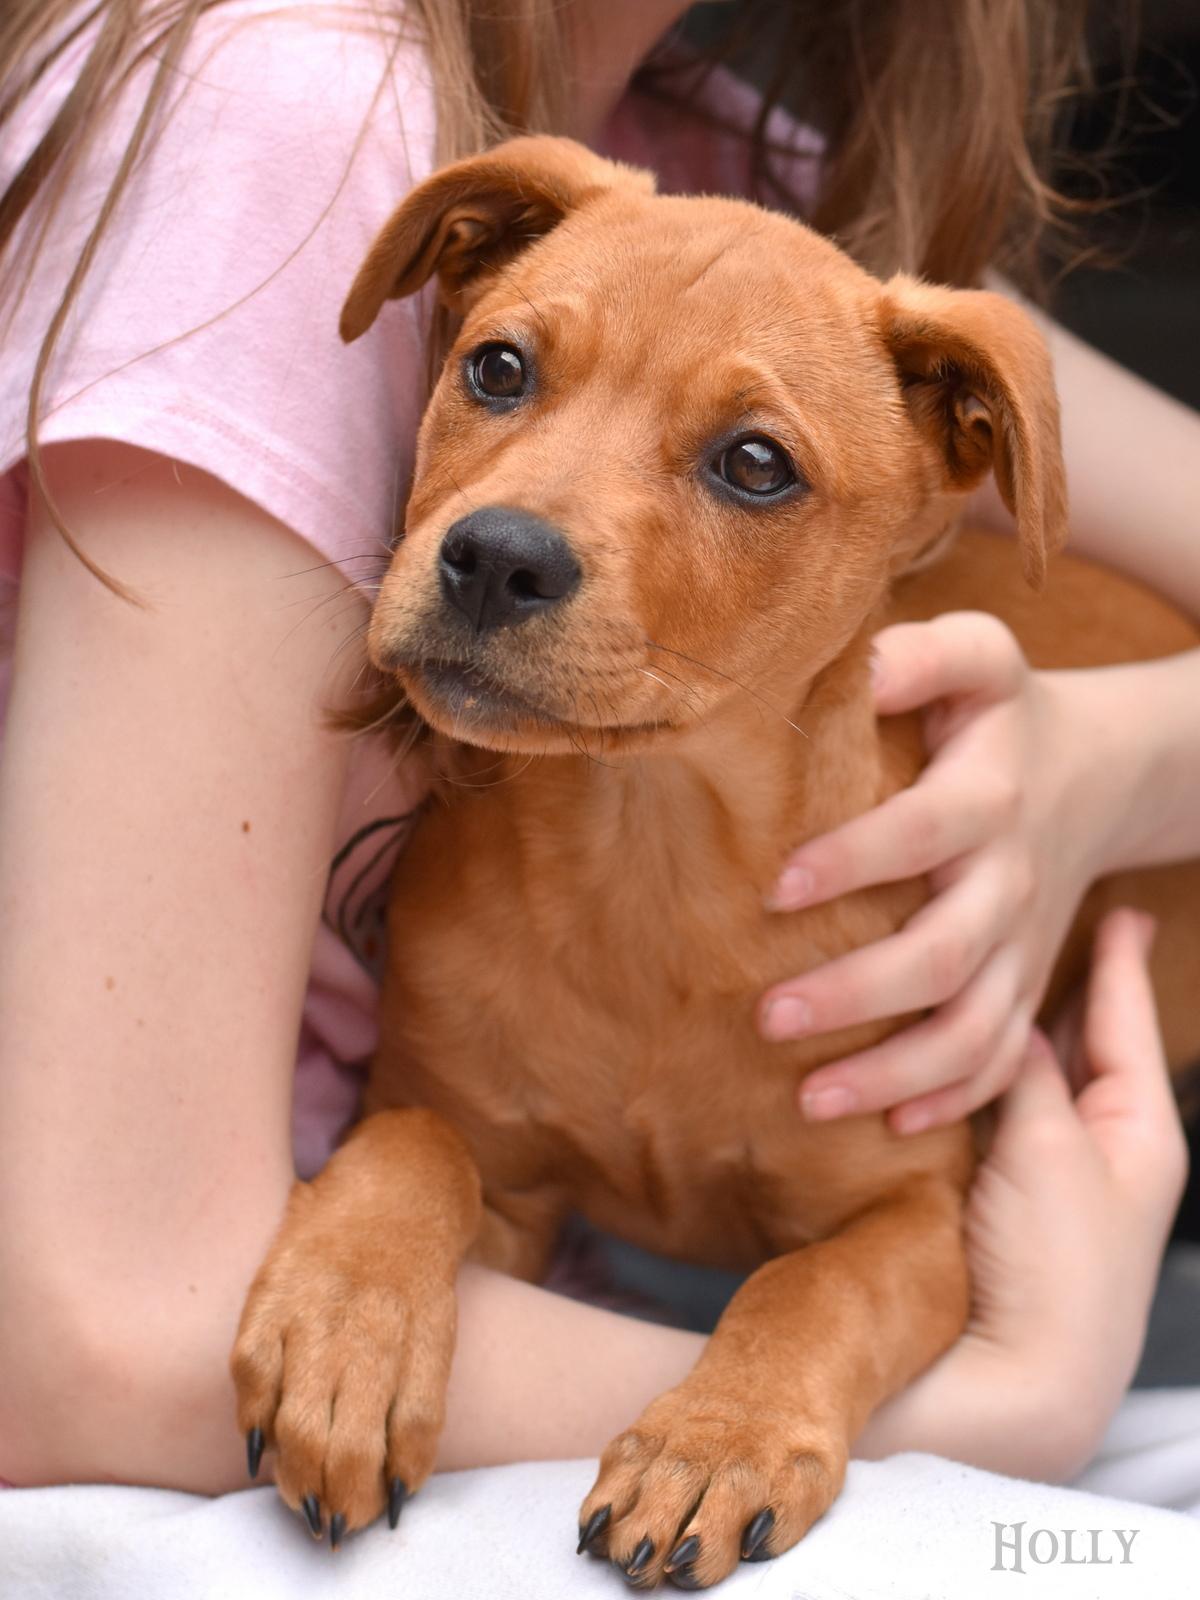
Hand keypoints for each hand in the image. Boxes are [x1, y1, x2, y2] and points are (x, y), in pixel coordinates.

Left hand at [759, 612, 1121, 1132]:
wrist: (1102, 770)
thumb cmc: (1004, 714)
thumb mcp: (977, 657)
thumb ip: (921, 654)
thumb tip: (850, 667)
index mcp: (989, 794)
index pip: (925, 831)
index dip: (856, 861)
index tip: (775, 888)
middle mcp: (1010, 878)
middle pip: (945, 953)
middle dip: (858, 993)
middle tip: (767, 1016)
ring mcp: (1024, 942)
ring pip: (974, 1027)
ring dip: (896, 1072)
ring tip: (812, 1100)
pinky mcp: (1027, 982)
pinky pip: (1004, 1057)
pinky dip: (957, 1098)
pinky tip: (894, 1126)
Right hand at [857, 909, 1187, 1478]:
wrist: (1006, 1384)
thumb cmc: (1058, 1268)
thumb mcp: (1054, 1147)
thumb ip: (1026, 1069)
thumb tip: (993, 1008)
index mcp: (1138, 1131)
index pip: (1125, 1022)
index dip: (1119, 961)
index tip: (1121, 906)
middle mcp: (1086, 1146)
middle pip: (1066, 1041)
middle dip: (1046, 985)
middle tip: (1032, 916)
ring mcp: (1028, 1173)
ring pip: (1008, 1072)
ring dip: (982, 1027)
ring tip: (963, 964)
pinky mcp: (970, 1193)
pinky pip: (961, 1110)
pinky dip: (943, 1073)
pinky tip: (917, 1041)